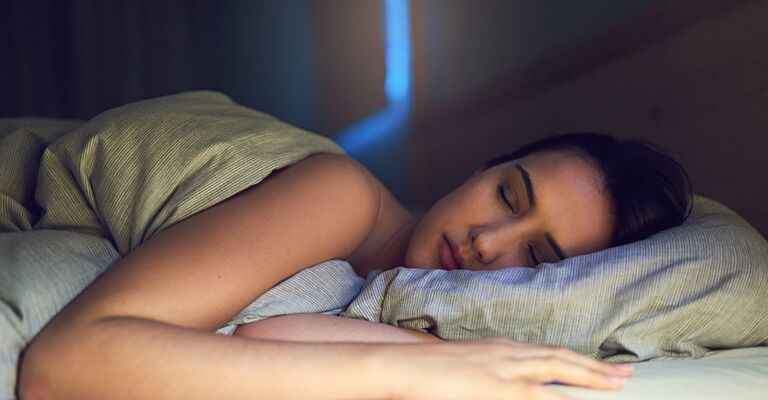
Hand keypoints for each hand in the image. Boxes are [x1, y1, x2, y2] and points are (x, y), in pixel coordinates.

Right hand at [378, 337, 632, 399]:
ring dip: (588, 378)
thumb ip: (494, 372)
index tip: (599, 367)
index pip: (548, 353)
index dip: (577, 361)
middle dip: (594, 368)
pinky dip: (556, 399)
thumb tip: (511, 380)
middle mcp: (507, 356)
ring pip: (556, 371)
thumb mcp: (469, 366)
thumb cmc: (429, 369)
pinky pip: (536, 396)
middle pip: (560, 359)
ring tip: (614, 384)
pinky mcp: (495, 389)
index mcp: (501, 350)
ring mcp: (503, 372)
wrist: (401, 364)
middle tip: (624, 375)